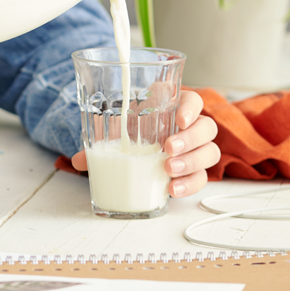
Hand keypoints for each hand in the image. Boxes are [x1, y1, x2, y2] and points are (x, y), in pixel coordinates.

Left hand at [70, 90, 219, 197]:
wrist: (135, 145)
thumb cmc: (129, 130)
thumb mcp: (116, 131)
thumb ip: (101, 141)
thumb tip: (79, 160)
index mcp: (173, 106)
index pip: (193, 101)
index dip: (190, 108)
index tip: (178, 118)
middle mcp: (189, 127)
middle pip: (207, 128)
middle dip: (190, 140)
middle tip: (167, 149)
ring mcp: (195, 149)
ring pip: (210, 153)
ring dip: (192, 162)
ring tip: (168, 170)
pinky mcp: (194, 170)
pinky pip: (202, 177)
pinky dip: (190, 184)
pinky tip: (173, 189)